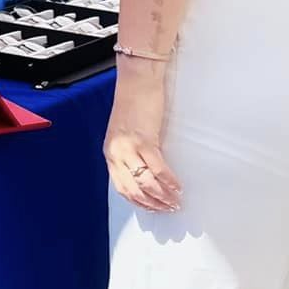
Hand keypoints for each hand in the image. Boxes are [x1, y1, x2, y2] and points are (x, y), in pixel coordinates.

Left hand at [103, 63, 181, 212]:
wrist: (136, 80)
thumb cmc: (133, 102)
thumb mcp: (124, 133)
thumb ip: (130, 153)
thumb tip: (144, 171)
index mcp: (110, 153)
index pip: (122, 188)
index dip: (139, 202)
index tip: (152, 208)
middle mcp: (116, 153)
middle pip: (134, 189)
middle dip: (153, 203)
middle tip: (168, 208)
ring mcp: (129, 148)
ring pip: (147, 182)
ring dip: (163, 196)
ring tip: (175, 201)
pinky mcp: (145, 140)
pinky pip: (158, 168)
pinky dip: (169, 181)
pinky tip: (177, 186)